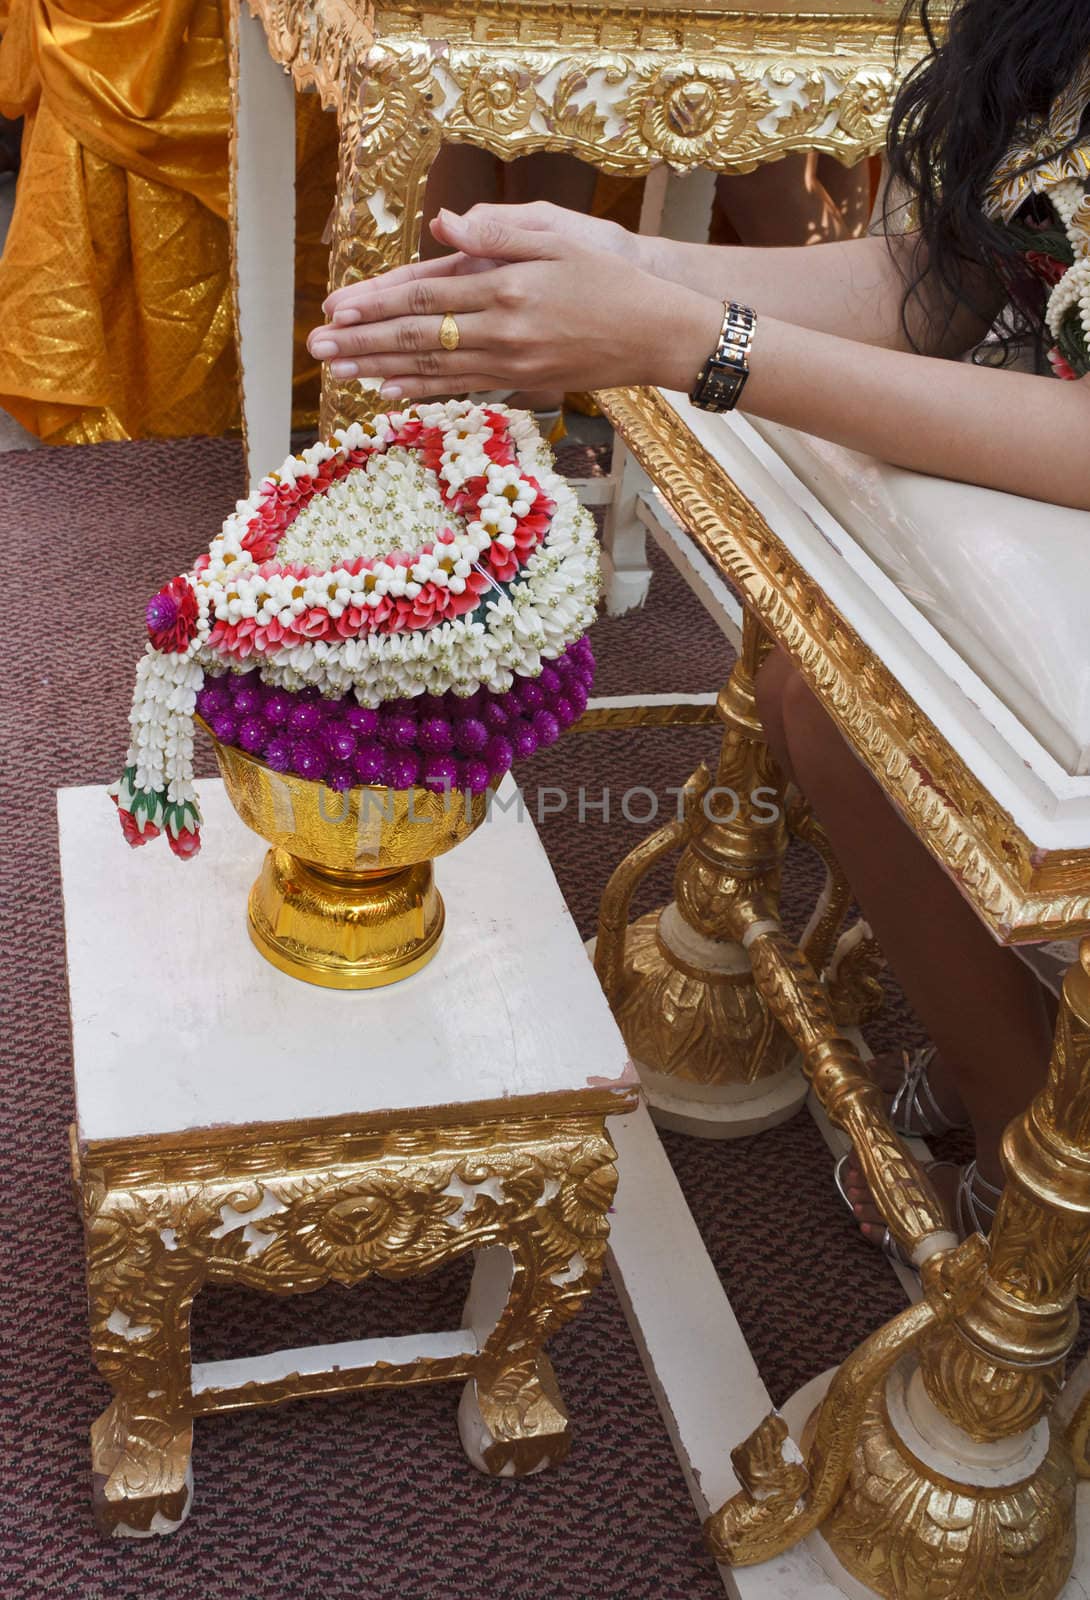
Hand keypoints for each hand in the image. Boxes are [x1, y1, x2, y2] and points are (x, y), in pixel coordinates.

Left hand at [309, 208, 720, 399]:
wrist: (658, 333)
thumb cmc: (611, 278)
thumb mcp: (561, 237)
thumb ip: (499, 231)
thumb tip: (445, 223)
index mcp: (506, 288)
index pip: (425, 295)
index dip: (375, 303)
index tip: (335, 309)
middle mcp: (502, 332)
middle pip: (417, 337)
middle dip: (362, 343)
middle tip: (315, 350)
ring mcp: (511, 365)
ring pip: (432, 368)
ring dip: (380, 370)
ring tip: (339, 373)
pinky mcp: (522, 384)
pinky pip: (460, 387)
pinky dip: (422, 390)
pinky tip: (389, 392)